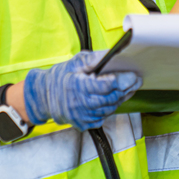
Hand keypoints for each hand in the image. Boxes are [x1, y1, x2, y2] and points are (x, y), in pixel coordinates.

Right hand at [23, 50, 141, 131]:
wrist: (43, 97)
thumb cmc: (60, 77)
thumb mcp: (76, 62)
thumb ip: (95, 58)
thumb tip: (112, 54)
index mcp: (79, 87)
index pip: (107, 86)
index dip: (123, 80)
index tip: (134, 75)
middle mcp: (81, 104)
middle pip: (111, 99)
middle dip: (126, 89)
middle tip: (135, 81)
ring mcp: (82, 117)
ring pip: (109, 109)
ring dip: (120, 99)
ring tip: (127, 89)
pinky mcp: (83, 124)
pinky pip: (103, 117)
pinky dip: (110, 108)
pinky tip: (112, 99)